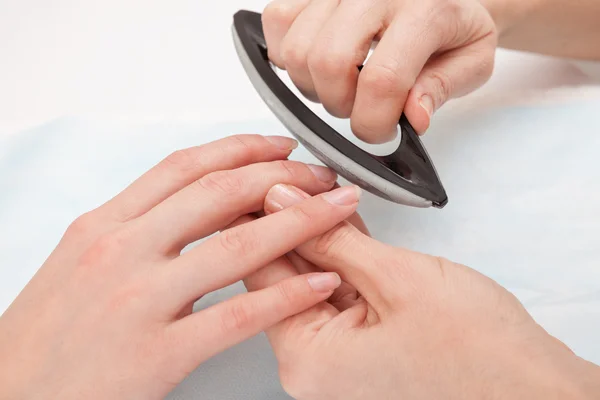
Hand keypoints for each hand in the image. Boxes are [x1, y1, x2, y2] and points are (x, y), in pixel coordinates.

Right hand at [0, 134, 363, 399]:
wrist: (10, 396)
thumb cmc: (48, 333)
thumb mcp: (82, 260)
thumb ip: (137, 227)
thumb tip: (196, 204)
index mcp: (104, 225)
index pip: (184, 168)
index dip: (241, 150)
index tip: (279, 147)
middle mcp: (121, 252)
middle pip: (219, 195)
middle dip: (282, 179)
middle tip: (322, 178)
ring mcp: (138, 301)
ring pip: (236, 246)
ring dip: (299, 223)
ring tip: (339, 212)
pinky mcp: (156, 353)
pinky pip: (237, 316)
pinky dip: (287, 296)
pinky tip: (320, 283)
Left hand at [245, 184, 599, 398]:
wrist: (530, 386)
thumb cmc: (478, 352)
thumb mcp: (394, 278)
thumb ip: (330, 240)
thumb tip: (282, 205)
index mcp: (308, 356)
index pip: (261, 272)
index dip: (264, 218)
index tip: (271, 181)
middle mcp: (315, 362)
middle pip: (285, 274)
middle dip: (296, 221)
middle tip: (302, 177)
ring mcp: (339, 354)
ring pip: (315, 277)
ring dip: (323, 235)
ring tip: (327, 190)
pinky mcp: (363, 343)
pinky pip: (341, 290)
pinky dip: (345, 256)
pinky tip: (345, 222)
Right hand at [261, 0, 496, 141]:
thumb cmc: (455, 24)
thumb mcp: (472, 59)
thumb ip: (442, 87)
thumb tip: (413, 117)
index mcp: (425, 9)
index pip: (382, 80)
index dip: (373, 122)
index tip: (380, 132)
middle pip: (329, 63)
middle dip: (340, 105)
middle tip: (361, 107)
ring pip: (297, 50)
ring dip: (313, 85)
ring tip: (341, 84)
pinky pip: (277, 20)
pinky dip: (287, 55)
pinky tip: (317, 63)